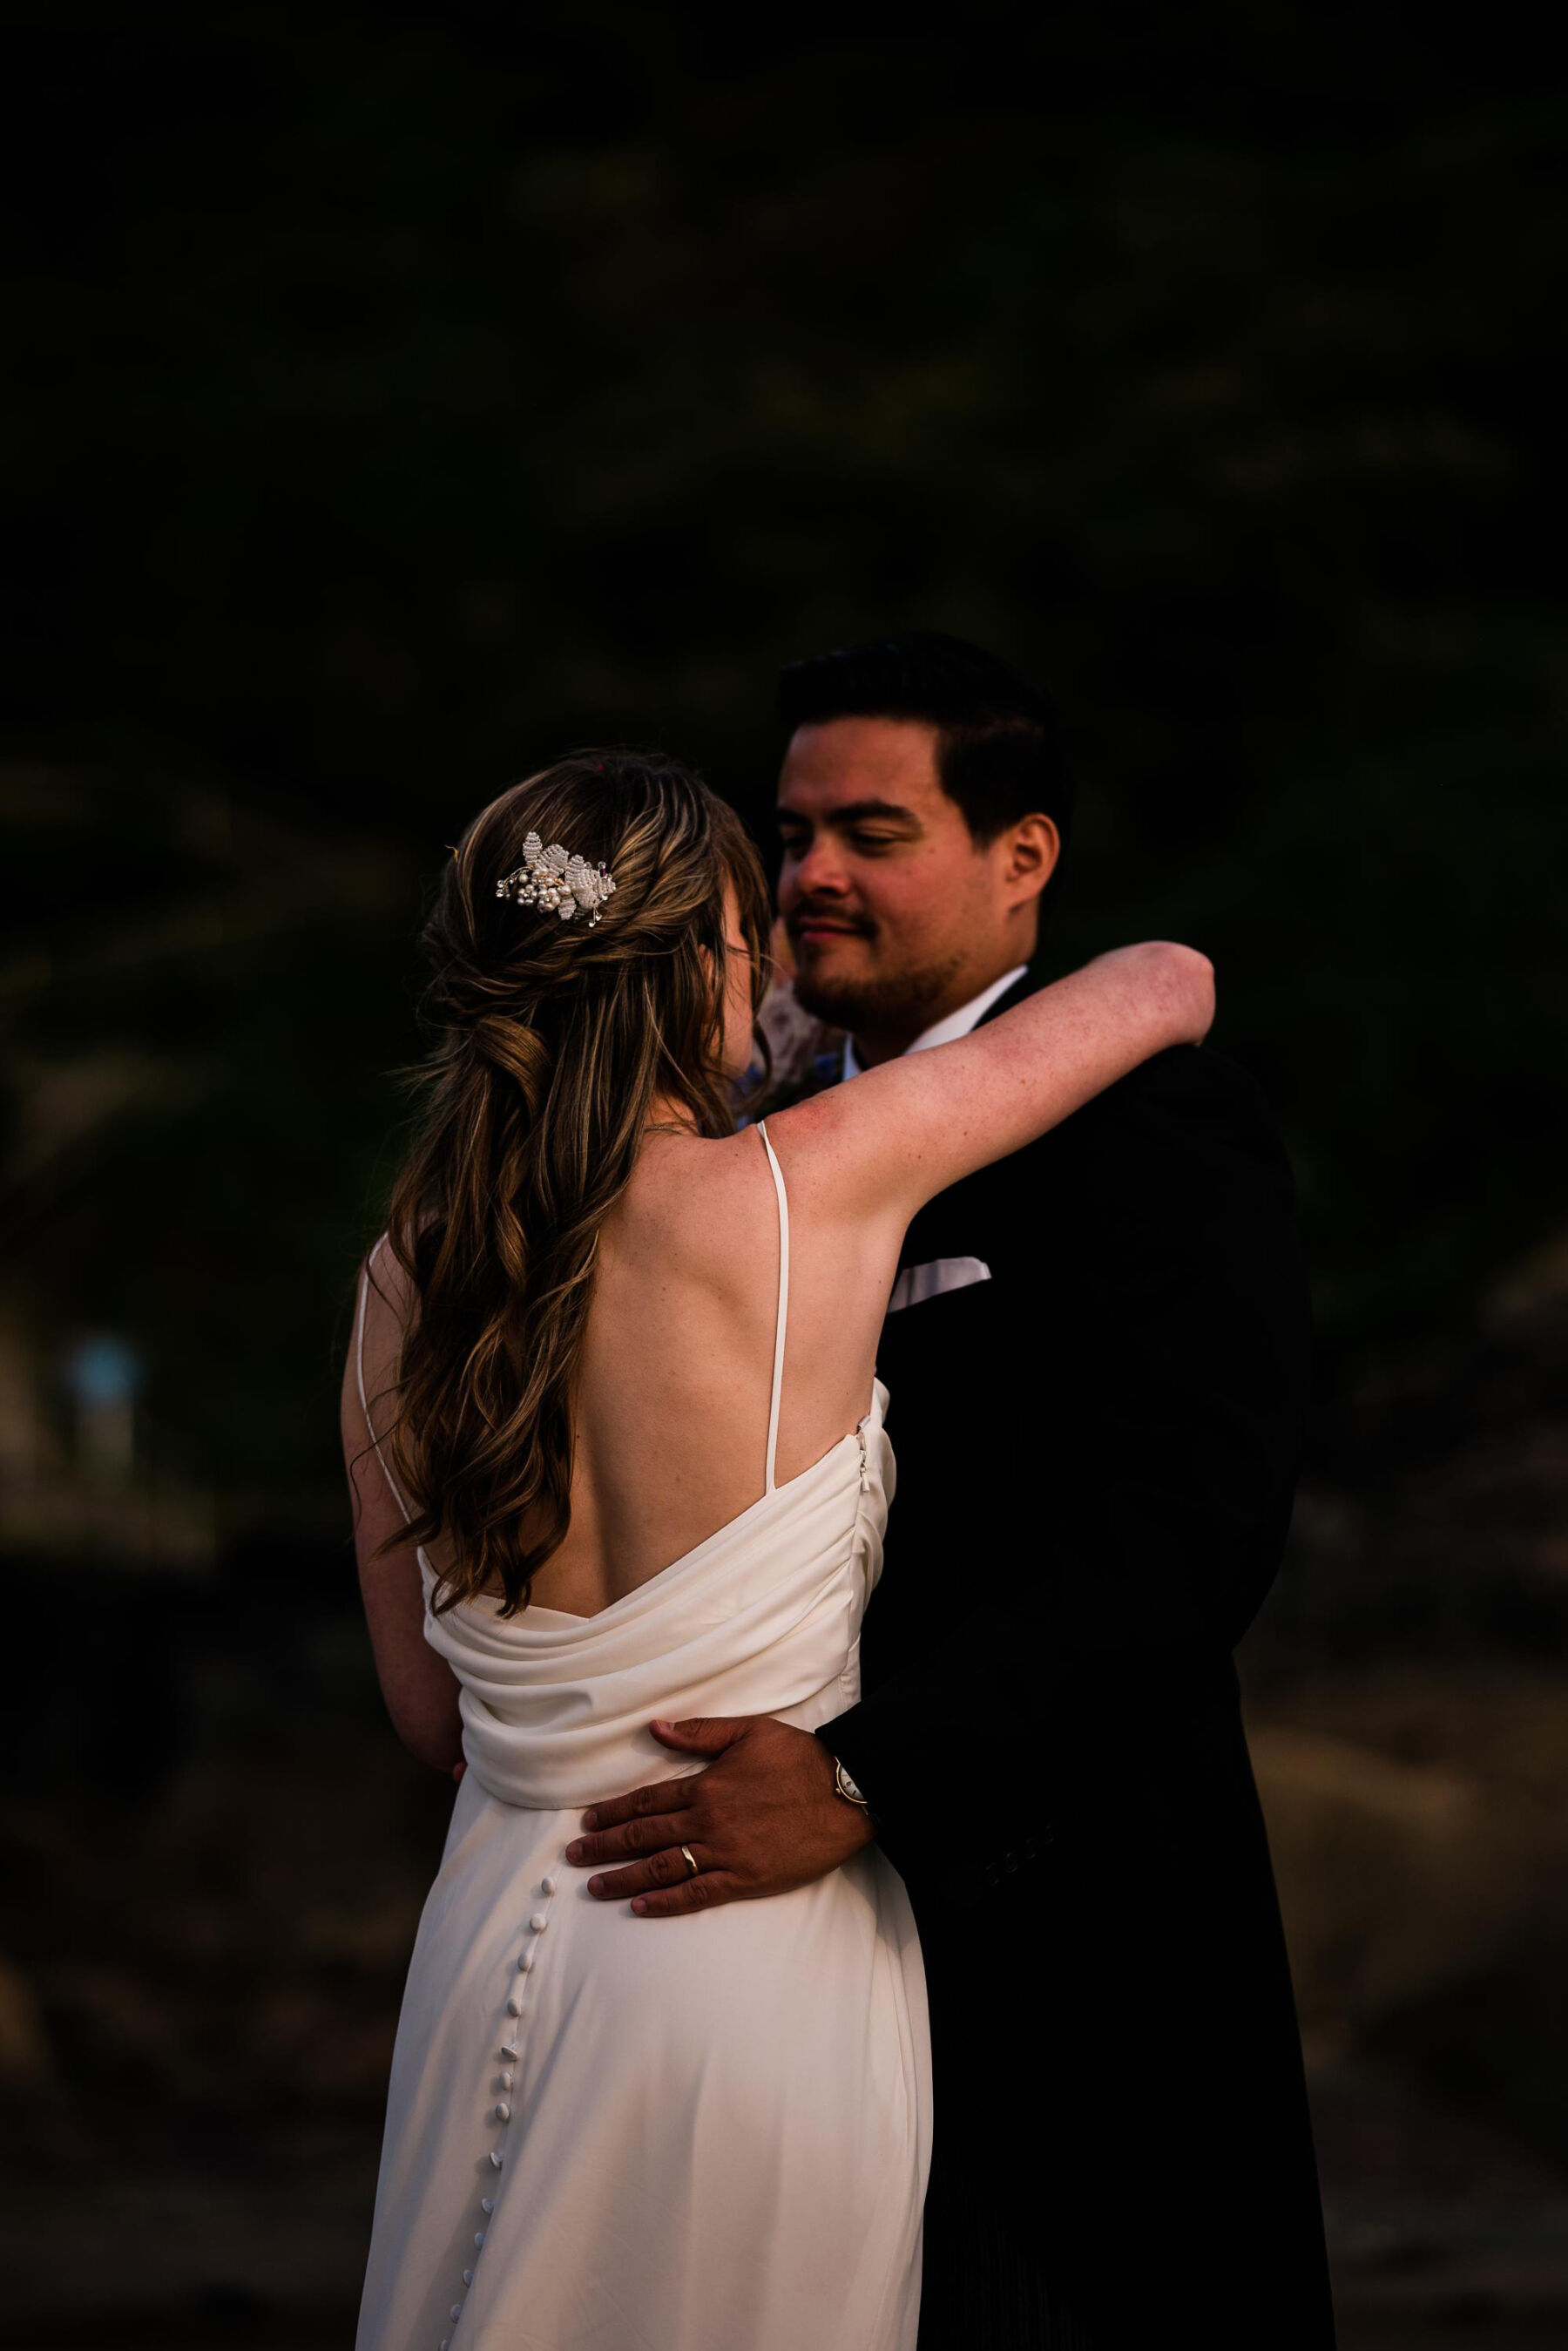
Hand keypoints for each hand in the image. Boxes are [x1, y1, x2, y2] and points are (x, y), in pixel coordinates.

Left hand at [565, 1715, 874, 1916]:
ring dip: (623, 1877)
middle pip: (645, 1836)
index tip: (587, 1821)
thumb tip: (656, 1727)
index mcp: (706, 1785)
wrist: (845, 1793)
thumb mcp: (749, 1731)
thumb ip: (700, 1732)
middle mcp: (708, 1821)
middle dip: (605, 1846)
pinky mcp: (745, 1879)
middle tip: (575, 1856)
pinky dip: (666, 1902)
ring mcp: (725, 1853)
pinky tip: (641, 1906)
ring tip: (595, 1885)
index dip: (614, 1811)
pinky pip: (697, 1893)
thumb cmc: (800, 1758)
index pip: (647, 1801)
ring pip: (662, 1868)